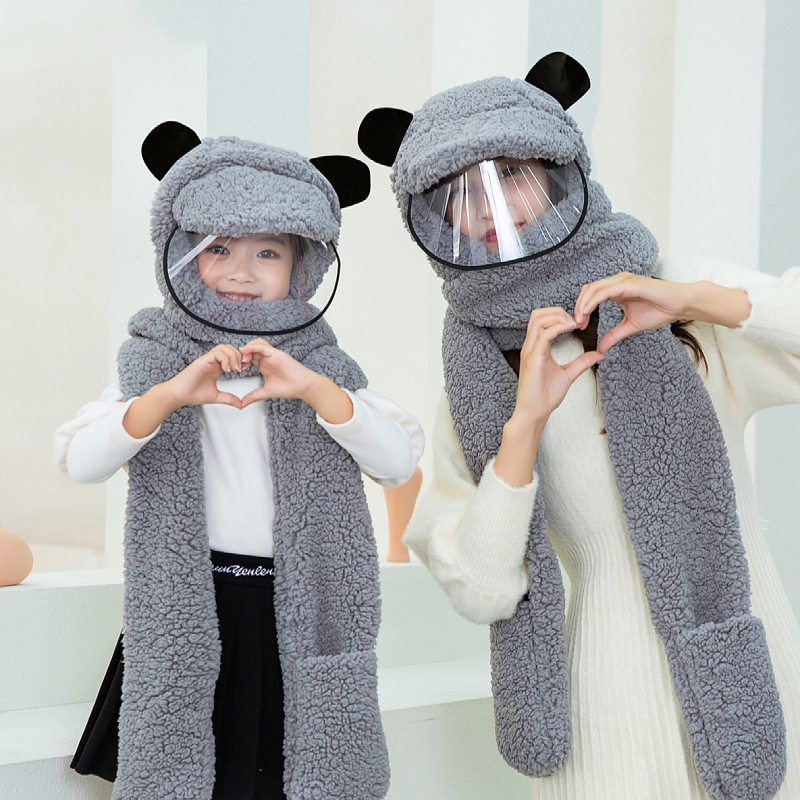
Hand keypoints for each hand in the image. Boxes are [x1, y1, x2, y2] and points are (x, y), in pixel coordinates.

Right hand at [165, 344, 243, 408]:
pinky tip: (226, 369)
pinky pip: (217, 353)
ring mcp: (207, 360)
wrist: (179, 395)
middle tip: (241, 368)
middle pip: (230, 348)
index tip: (244, 369)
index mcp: (217, 367)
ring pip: (224, 347)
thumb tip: (240, 405)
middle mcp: (212, 361)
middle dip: (239, 356)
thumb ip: (229, 399)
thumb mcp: (216, 397)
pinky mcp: (202, 360)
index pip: (232, 355)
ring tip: (234, 369)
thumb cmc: (192, 394)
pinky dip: (225, 359)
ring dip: (232, 356)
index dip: (240, 359)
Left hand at [238, 338, 316, 407]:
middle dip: (241, 354)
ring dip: (247, 349)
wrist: (302, 387)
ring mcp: (272, 355)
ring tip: (242, 359)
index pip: (249, 357)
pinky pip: (262, 346)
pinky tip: (245, 351)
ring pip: (256, 343)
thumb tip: (242, 404)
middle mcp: (267, 358)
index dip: (240, 360)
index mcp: (264, 365)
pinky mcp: (276, 353)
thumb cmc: (289, 388)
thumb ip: (253, 396)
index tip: (235, 369)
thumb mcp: (266, 392)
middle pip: (251, 348)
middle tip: (237, 363)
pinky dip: (253, 347)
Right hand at [513, 306, 603, 424]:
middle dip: (557, 311)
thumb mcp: (568, 374)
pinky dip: (558, 328)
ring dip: (558, 317)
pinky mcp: (532, 360)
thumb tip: (598, 354)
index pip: (541, 319)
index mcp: (536, 348)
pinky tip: (570, 329)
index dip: (559, 315)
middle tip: (576, 320)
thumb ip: (581, 362)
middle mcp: (530, 347)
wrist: (534, 414)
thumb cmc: (545, 397)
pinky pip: (543, 335)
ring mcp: (529, 352)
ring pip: (538, 320)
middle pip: (537, 314)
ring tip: (573, 324)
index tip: (577, 322)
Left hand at [573, 272, 689, 352]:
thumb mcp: (630, 326)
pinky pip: (605, 291)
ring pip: (594, 288)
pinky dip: (593, 301)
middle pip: (588, 290)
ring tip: (579, 320)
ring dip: (583, 304)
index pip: (591, 294)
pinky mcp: (629, 283)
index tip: (579, 326)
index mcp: (616, 289)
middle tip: (576, 324)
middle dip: (578, 307)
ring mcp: (623, 280)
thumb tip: (600, 348)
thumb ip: (614, 335)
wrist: (680, 305)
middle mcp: (617, 281)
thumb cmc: (660, 310)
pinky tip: (586, 312)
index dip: (581, 309)